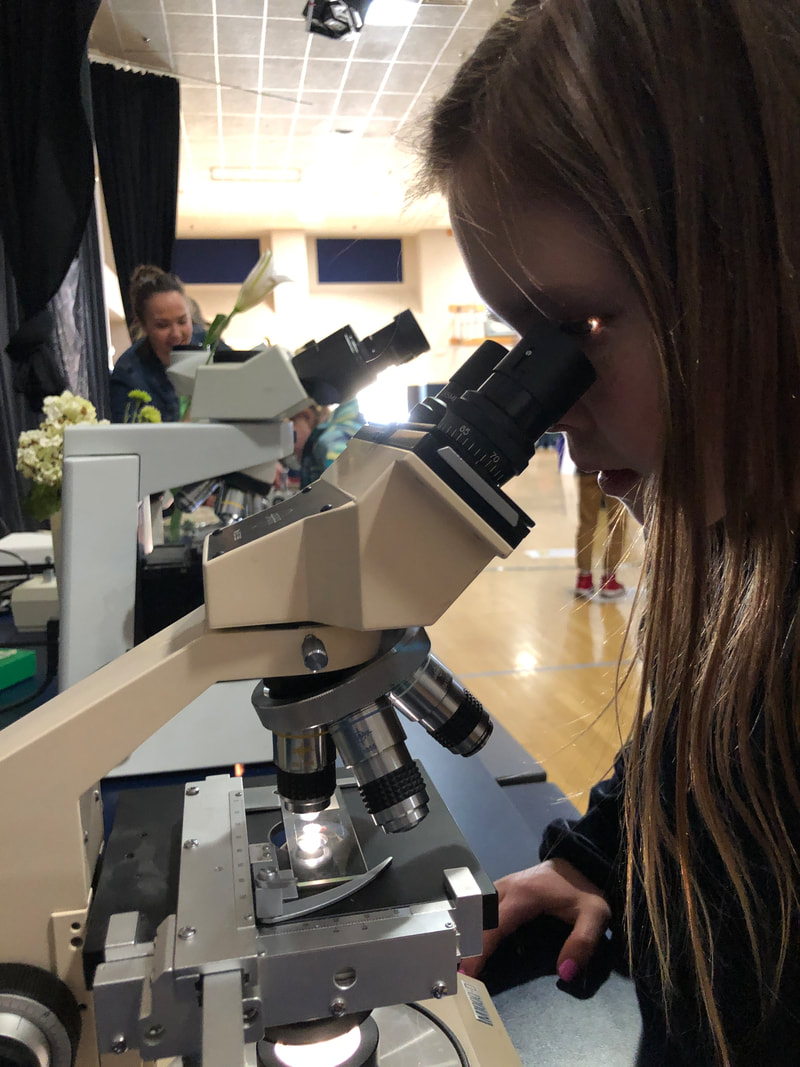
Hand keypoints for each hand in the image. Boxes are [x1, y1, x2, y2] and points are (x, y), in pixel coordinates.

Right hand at [459, 858, 610, 982]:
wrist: (580, 859)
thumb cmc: (584, 889)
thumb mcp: (594, 915)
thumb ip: (582, 943)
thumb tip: (564, 972)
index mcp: (524, 896)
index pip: (495, 926)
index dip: (480, 950)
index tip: (467, 973)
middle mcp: (506, 888)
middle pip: (477, 917)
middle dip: (465, 943)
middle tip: (457, 971)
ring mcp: (502, 885)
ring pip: (475, 908)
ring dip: (466, 931)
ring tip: (460, 958)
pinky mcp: (503, 887)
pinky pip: (481, 905)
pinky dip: (473, 922)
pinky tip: (471, 939)